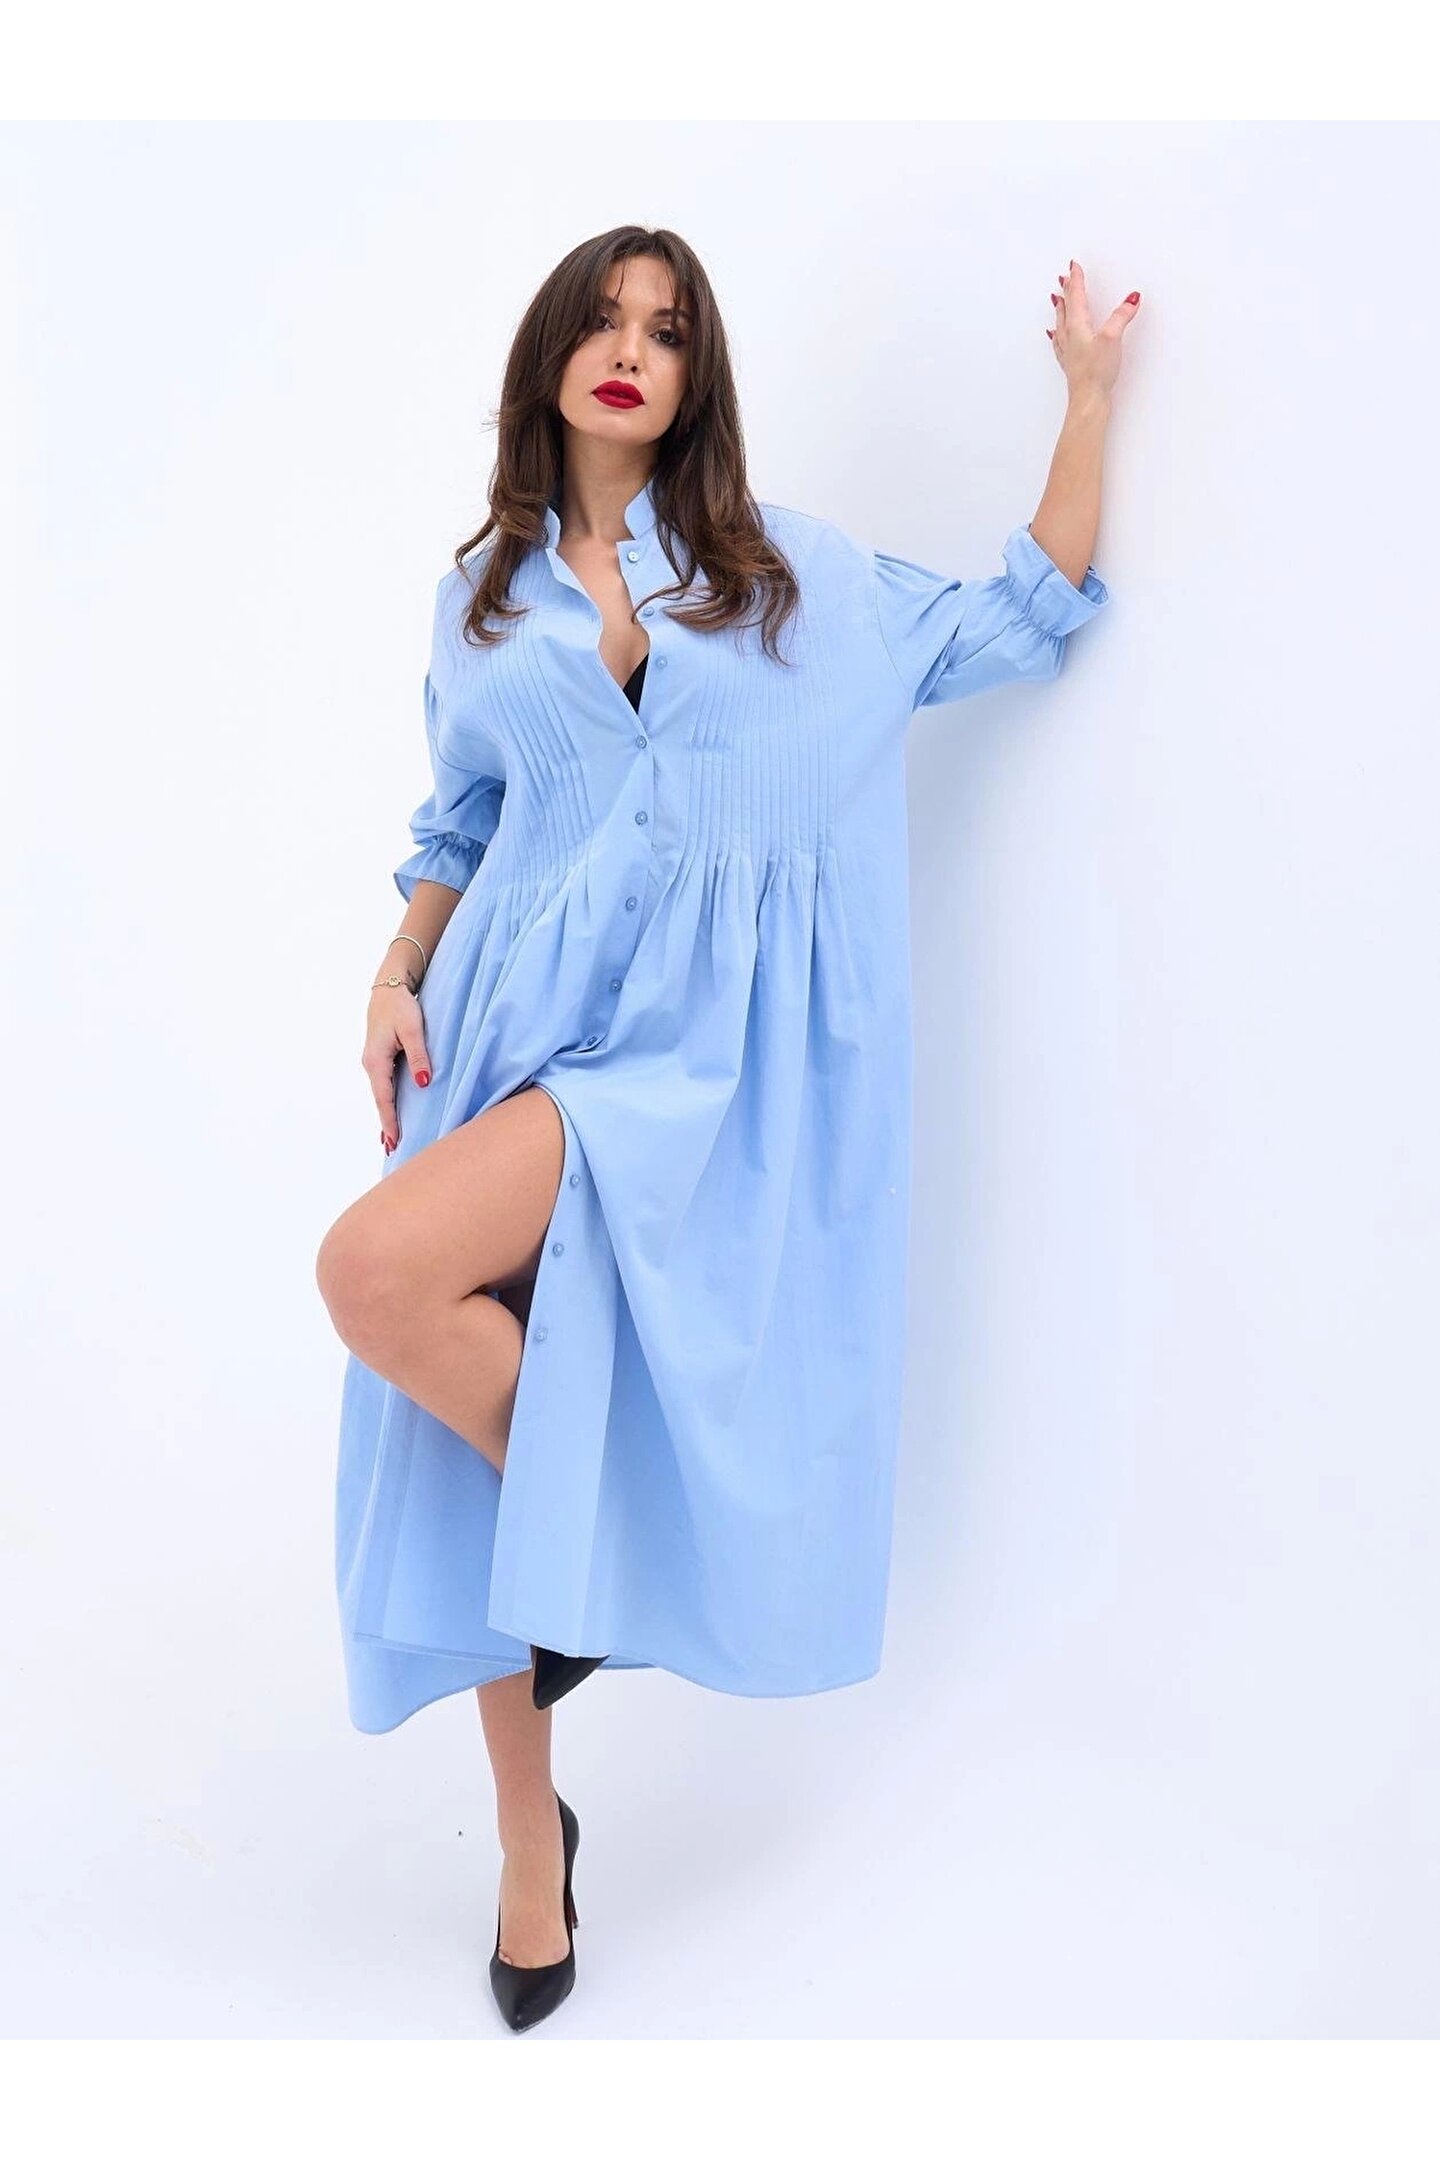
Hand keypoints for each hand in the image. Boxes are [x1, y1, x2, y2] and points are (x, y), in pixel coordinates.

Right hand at [363, 985, 430, 1154]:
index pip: (384, 1097)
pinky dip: (387, 1102)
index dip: (389, 1120)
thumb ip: (419, 1056)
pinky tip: (391, 1114)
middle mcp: (370, 1064)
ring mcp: (373, 1062)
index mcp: (376, 1060)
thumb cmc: (401, 1006)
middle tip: (391, 1151)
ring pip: (381, 1094)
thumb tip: (423, 1084)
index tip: (393, 1140)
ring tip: (391, 1140)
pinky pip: (383, 1086)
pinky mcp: (380, 1058)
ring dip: (386, 1116)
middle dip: (386, 1125)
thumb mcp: (413, 1029)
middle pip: (380, 1100)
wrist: (388, 987)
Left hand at [1048, 260, 1139, 403]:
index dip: (1075, 280)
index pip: (1075, 296)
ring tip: (1057, 299)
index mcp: (1077, 326)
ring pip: (1061, 323)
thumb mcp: (1112, 338)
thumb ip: (1121, 317)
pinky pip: (1060, 341)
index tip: (1073, 266)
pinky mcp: (1071, 364)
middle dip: (1066, 291)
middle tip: (1063, 278)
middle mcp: (1069, 336)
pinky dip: (1058, 332)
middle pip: (1065, 307)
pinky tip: (1055, 335)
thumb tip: (1131, 299)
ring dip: (1060, 309)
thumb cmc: (1096, 372)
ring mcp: (1068, 350)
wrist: (1087, 401)